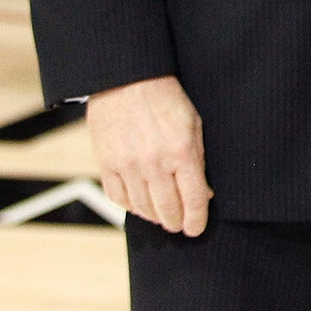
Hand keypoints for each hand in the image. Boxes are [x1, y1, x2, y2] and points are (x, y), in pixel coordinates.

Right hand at [87, 75, 211, 235]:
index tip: (197, 229)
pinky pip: (118, 198)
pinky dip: (131, 207)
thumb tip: (203, 193)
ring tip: (163, 217)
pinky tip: (140, 205)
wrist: (127, 80)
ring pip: (142, 208)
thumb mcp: (194, 124)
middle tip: (181, 226)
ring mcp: (128, 166)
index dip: (197, 220)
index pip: (193, 199)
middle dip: (177, 223)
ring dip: (155, 217)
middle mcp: (154, 164)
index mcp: (182, 152)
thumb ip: (198, 159)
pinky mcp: (107, 165)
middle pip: (168, 210)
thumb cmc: (167, 100)